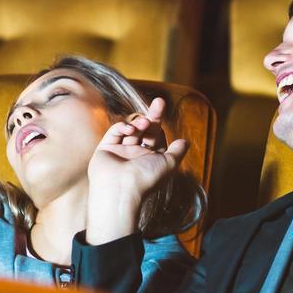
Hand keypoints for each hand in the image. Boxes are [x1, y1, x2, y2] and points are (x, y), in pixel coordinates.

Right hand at [85, 97, 187, 243]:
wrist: (121, 190)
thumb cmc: (147, 179)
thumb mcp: (169, 163)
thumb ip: (177, 151)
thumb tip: (186, 141)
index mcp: (151, 158)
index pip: (156, 134)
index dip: (159, 121)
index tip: (162, 105)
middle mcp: (136, 154)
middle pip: (144, 129)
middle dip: (151, 116)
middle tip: (159, 102)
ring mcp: (121, 151)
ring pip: (130, 129)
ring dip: (139, 122)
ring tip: (144, 123)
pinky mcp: (106, 148)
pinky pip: (115, 132)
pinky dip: (123, 127)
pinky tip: (130, 129)